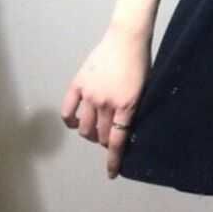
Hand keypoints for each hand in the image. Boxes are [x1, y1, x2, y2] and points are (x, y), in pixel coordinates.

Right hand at [60, 26, 151, 178]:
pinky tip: (76, 122)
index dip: (113, 160)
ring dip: (89, 134)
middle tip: (108, 138)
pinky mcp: (78, 84)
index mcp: (127, 105)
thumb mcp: (144, 88)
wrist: (128, 38)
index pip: (117, 140)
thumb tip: (126, 126)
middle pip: (99, 135)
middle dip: (104, 141)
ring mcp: (90, 94)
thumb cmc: (141, 62)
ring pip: (83, 127)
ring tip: (94, 130)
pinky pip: (68, 110)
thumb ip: (134, 108)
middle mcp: (106, 103)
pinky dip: (70, 120)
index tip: (111, 173)